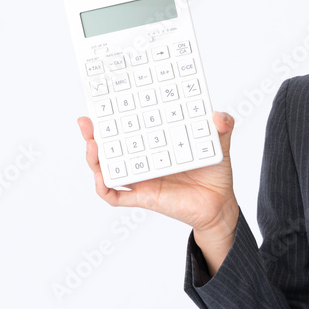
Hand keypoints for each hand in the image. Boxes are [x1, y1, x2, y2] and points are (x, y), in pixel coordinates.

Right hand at [76, 111, 239, 236]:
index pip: (131, 128)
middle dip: (94, 134)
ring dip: (95, 158)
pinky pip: (116, 195)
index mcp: (157, 144)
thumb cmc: (215, 174)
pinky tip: (101, 177)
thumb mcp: (218, 144)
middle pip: (111, 146)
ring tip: (92, 145)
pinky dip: (104, 187)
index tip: (103, 104)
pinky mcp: (143, 197)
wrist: (220, 204)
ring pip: (108, 169)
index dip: (114, 117)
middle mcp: (144, 160)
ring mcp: (142, 179)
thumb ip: (222, 126)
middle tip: (86, 121)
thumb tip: (219, 116)